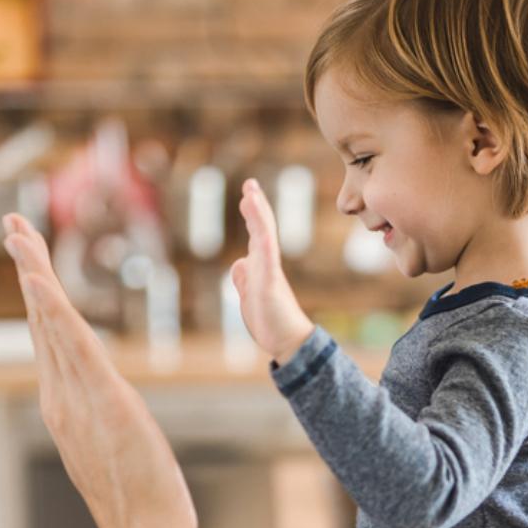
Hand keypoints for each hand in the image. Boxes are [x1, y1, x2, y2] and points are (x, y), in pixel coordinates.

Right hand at [3, 213, 196, 527]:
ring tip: (19, 231)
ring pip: (50, 323)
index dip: (38, 299)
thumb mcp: (119, 458)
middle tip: (14, 224)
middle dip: (28, 269)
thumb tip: (112, 423)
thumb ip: (108, 431)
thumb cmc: (142, 509)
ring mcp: (76, 399)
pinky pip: (70, 344)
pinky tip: (35, 276)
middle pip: (42, 322)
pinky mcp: (101, 399)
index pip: (50, 342)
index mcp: (67, 409)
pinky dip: (51, 308)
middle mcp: (62, 399)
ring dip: (34, 272)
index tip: (29, 261)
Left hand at [231, 178, 314, 364]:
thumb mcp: (250, 296)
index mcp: (261, 267)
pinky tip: (259, 226)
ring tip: (251, 194)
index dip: (252, 215)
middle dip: (256, 207)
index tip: (248, 194)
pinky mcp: (271, 284)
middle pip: (261, 230)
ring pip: (264, 238)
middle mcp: (267, 265)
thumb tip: (239, 262)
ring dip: (259, 216)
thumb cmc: (271, 321)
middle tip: (250, 185)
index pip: (256, 235)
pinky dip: (263, 240)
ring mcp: (270, 273)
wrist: (288, 342)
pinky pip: (268, 258)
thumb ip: (245, 278)